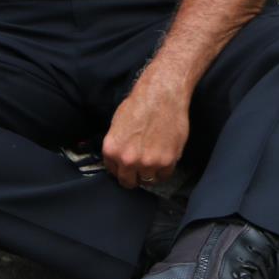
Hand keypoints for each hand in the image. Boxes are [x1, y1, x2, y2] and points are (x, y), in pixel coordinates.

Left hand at [101, 75, 190, 189]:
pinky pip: (164, 176)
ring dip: (150, 172)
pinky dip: (164, 169)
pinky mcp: (167, 162)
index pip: (113, 172)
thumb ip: (117, 146)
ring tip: (153, 159)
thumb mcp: (116, 126)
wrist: (160, 96)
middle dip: (133, 176)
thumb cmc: (138, 105)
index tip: (127, 167)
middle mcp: (127, 160)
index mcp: (111, 150)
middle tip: (139, 168)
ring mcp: (147, 163)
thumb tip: (120, 159)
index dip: (121, 169)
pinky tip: (164, 157)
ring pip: (147, 180)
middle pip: (128, 182)